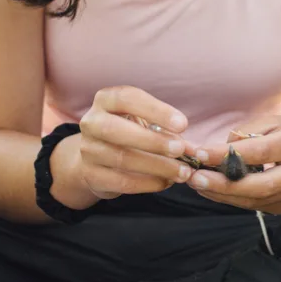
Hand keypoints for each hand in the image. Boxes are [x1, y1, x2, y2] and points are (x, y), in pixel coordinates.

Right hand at [59, 86, 195, 206]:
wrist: (97, 158)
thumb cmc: (128, 132)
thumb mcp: (144, 122)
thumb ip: (166, 130)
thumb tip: (193, 150)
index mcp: (105, 100)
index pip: (127, 98)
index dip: (155, 110)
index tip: (182, 124)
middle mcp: (91, 122)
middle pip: (116, 129)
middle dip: (152, 141)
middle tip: (180, 150)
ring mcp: (87, 150)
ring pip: (121, 158)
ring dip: (156, 166)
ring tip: (181, 172)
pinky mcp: (90, 175)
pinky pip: (120, 181)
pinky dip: (147, 183)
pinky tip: (165, 182)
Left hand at [188, 115, 280, 213]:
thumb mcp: (274, 122)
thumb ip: (246, 132)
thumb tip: (220, 150)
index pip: (259, 151)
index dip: (228, 155)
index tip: (200, 153)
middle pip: (260, 185)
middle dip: (223, 185)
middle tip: (195, 179)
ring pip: (257, 201)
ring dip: (223, 195)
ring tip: (198, 185)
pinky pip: (257, 207)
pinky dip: (232, 200)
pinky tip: (214, 192)